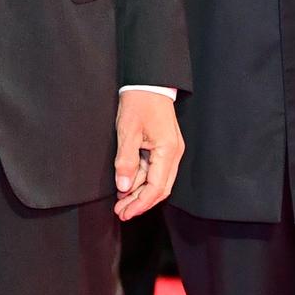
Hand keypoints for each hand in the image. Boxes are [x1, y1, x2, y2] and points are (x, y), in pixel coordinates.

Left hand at [112, 90, 183, 219]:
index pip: (156, 187)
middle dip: (140, 203)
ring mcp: (170, 151)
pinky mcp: (164, 148)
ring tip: (121, 203)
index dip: (140, 203)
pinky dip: (142, 180)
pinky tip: (128, 186)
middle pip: (159, 189)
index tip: (124, 212)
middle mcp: (173, 154)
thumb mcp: (128, 131)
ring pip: (157, 181)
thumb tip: (124, 187)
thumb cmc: (138, 102)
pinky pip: (154, 170)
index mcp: (168, 151)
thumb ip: (126, 161)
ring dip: (140, 193)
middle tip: (121, 212)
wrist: (147, 82)